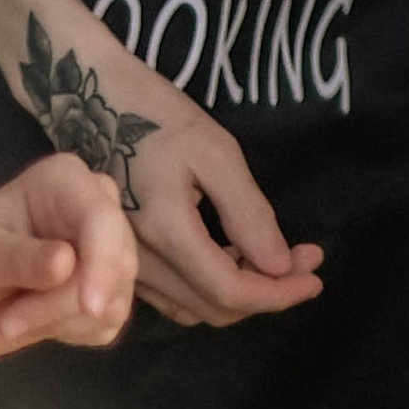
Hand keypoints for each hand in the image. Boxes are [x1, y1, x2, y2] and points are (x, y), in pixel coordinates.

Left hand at [0, 154, 134, 361]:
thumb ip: (19, 259)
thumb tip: (66, 263)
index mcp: (66, 182)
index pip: (102, 219)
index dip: (102, 263)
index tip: (90, 307)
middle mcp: (98, 210)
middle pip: (116, 264)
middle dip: (60, 304)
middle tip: (4, 323)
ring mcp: (108, 252)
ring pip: (113, 300)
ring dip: (56, 321)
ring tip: (9, 319)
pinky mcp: (109, 291)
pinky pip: (107, 322)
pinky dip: (67, 332)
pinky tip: (37, 320)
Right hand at [123, 96, 327, 327]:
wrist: (91, 100)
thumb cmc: (155, 115)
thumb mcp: (214, 152)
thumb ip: (247, 213)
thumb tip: (280, 266)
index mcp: (165, 234)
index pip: (230, 292)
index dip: (279, 294)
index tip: (316, 277)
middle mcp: (138, 262)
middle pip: (212, 308)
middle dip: (268, 293)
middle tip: (305, 260)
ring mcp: (123, 264)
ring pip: (192, 307)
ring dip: (241, 293)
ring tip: (278, 258)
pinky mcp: (119, 258)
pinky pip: (171, 295)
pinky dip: (211, 287)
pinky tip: (235, 255)